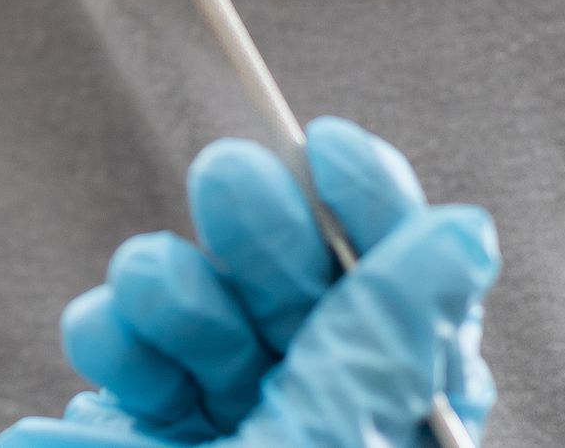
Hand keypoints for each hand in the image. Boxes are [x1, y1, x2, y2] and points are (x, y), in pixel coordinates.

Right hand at [0, 119, 495, 445]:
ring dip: (172, 288)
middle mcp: (315, 438)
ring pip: (215, 325)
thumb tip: (460, 236)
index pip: (416, 318)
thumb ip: (377, 349)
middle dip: (265, 234)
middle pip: (311, 305)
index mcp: (384, 446)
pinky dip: (114, 344)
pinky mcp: (142, 443)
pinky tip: (104, 355)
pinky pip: (134, 367)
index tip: (333, 146)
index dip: (384, 218)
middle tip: (229, 182)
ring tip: (143, 303)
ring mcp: (228, 444)